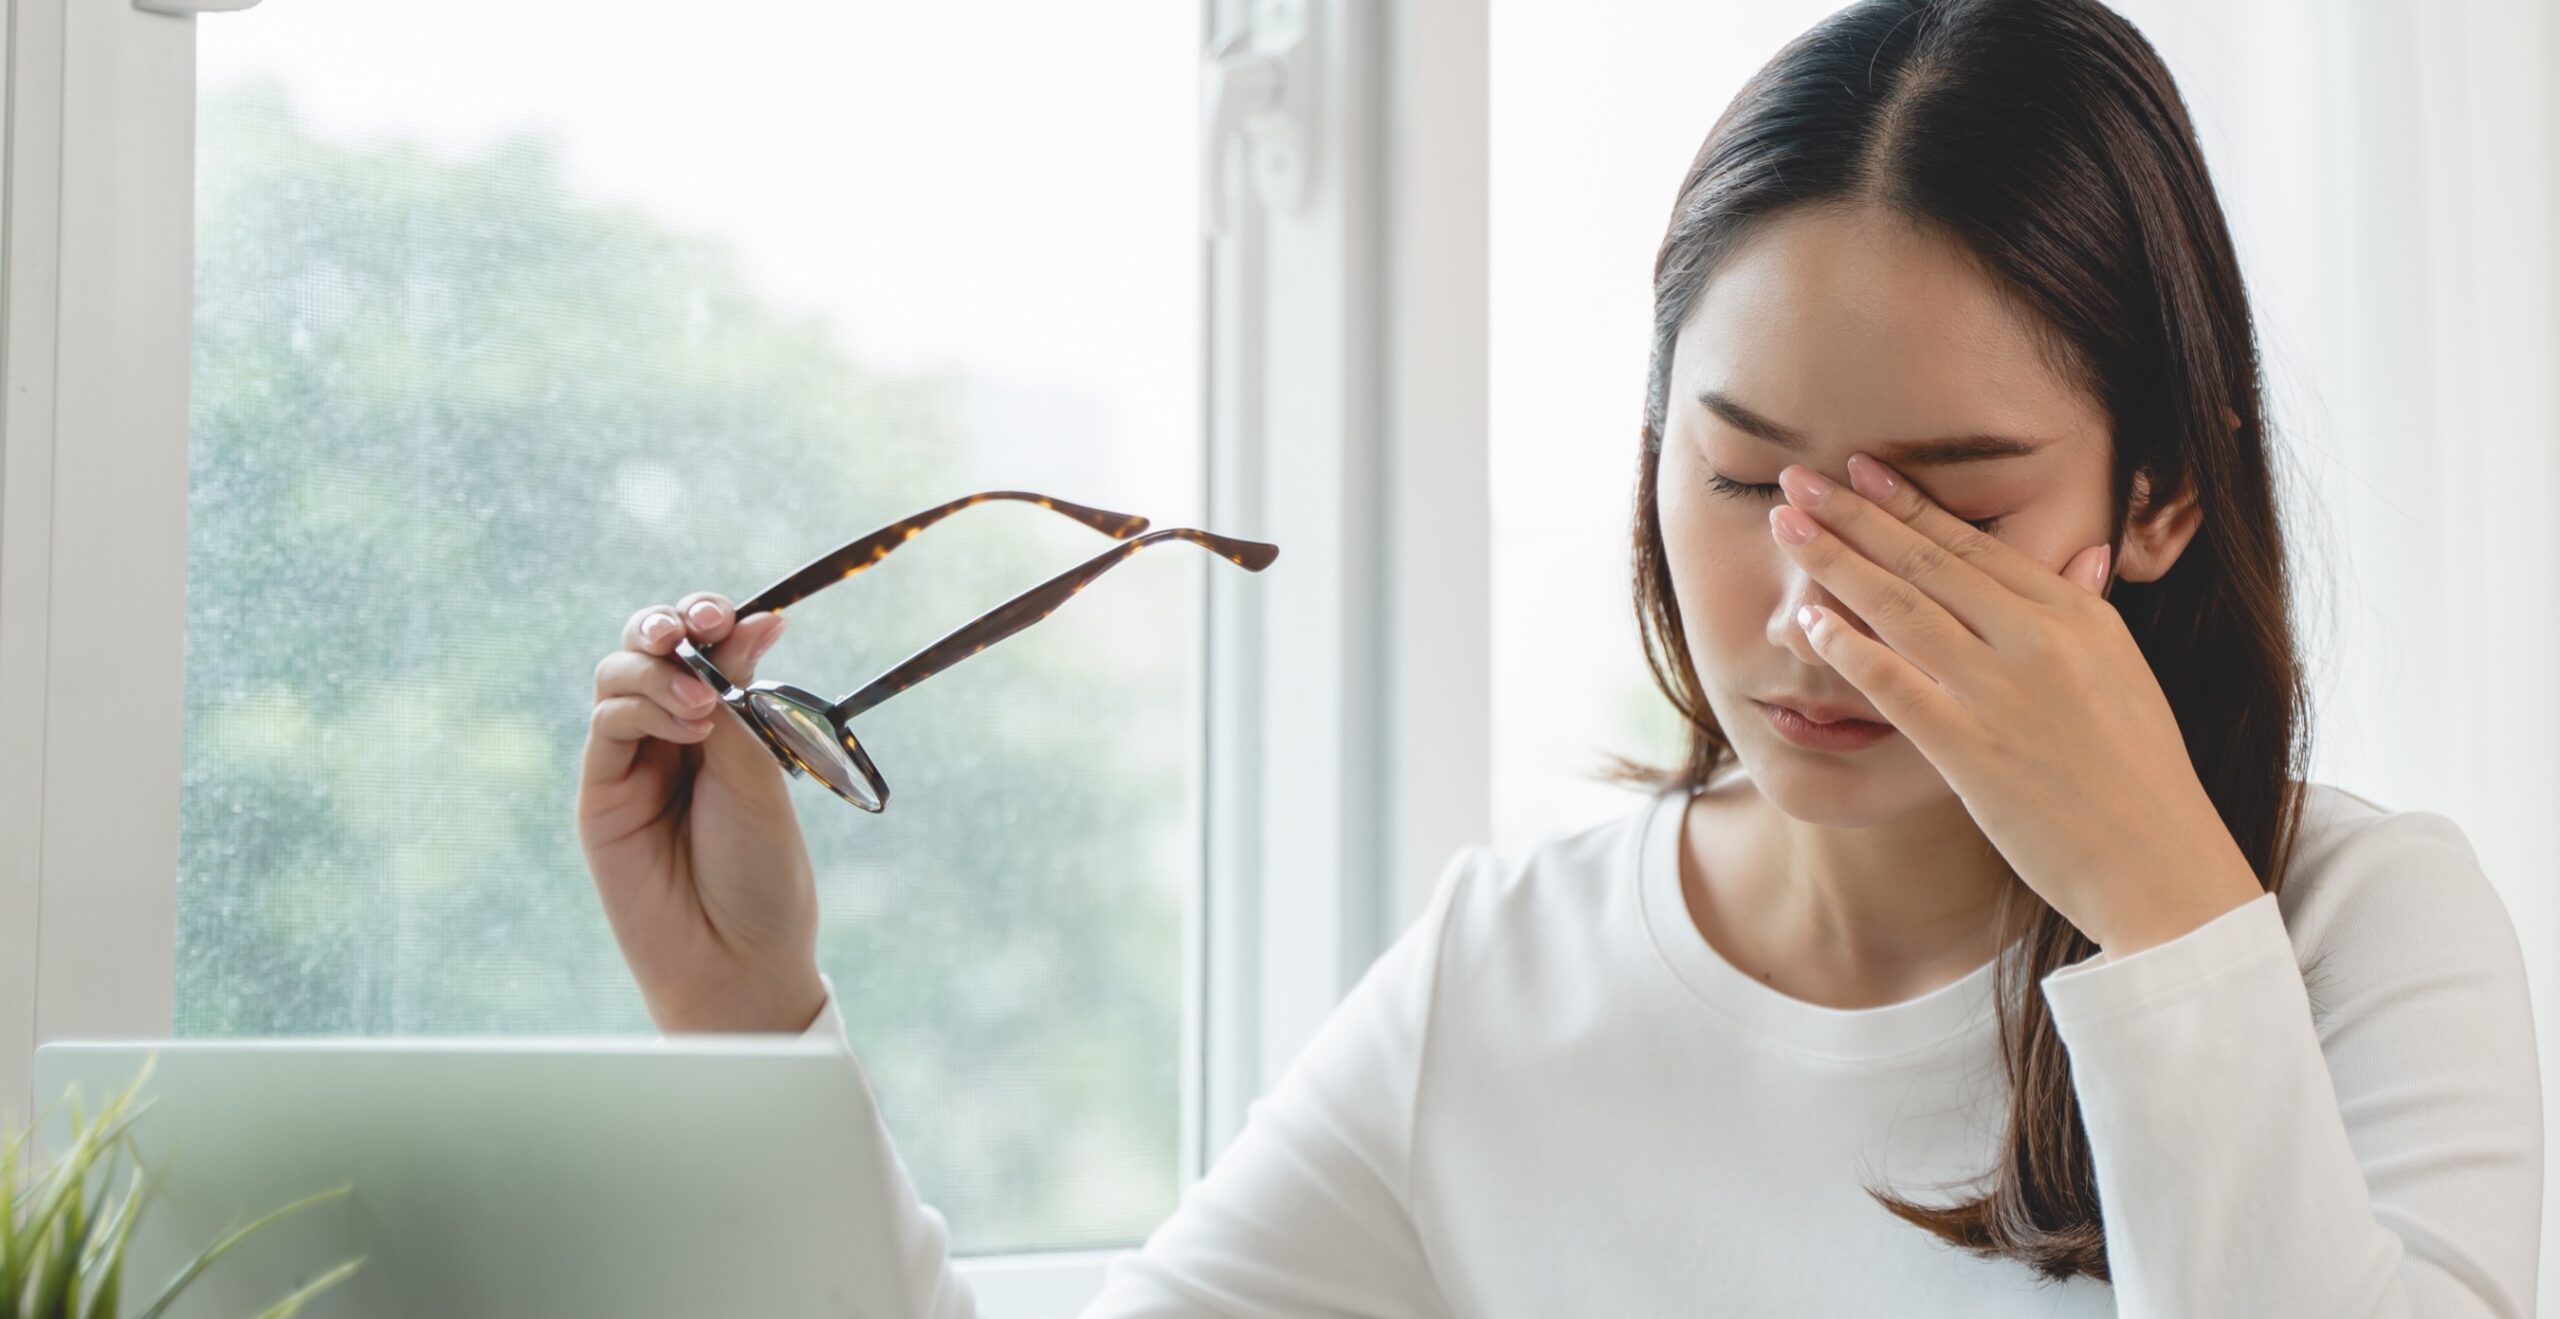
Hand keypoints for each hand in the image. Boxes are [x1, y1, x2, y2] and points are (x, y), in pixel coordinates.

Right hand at [578, 592, 828, 1030]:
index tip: (734, 615)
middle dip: (668, 623)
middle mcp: (672, 735)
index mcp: (723, 725)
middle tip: (699, 624)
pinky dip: (642, 706)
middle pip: (647, 649)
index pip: (702, 649)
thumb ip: (741, 699)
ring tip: (704, 705)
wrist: (737, 956)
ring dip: (659, 669)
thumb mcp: (761, 773)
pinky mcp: (600, 793)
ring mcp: (632, 763)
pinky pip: (607, 725)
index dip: (709, 619)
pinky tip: (686, 726)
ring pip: (617, 676)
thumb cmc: (761, 872)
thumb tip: (757, 619)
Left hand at [1767, 453, 2261, 956]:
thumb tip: (2087, 553)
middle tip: (1797, 480)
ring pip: (1901, 609)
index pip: (1975, 544)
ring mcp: (2002, 692)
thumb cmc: (2139, 775)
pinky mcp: (1972, 749)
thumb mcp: (2124, 673)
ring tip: (1784, 528)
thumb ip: (2088, 613)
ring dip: (1836, 563)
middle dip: (1855, 515)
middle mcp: (2039, 640)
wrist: (2159, 863)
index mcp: (2078, 615)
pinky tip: (1806, 622)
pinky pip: (1894, 684)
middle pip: (1927, 561)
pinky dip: (1847, 648)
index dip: (1909, 503)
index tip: (1861, 470)